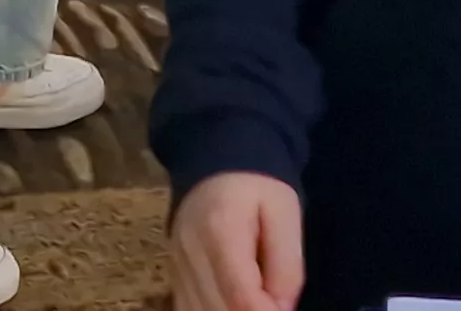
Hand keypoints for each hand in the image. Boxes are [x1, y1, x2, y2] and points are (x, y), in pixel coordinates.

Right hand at [168, 172, 301, 310]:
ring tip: (255, 301)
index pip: (240, 295)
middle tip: (273, 304)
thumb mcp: (285, 214)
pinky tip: (232, 303)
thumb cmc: (257, 187)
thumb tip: (282, 310)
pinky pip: (188, 307)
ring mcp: (176, 265)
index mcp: (220, 231)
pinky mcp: (173, 273)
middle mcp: (190, 253)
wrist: (216, 165)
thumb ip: (288, 265)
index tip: (283, 308)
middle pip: (218, 310)